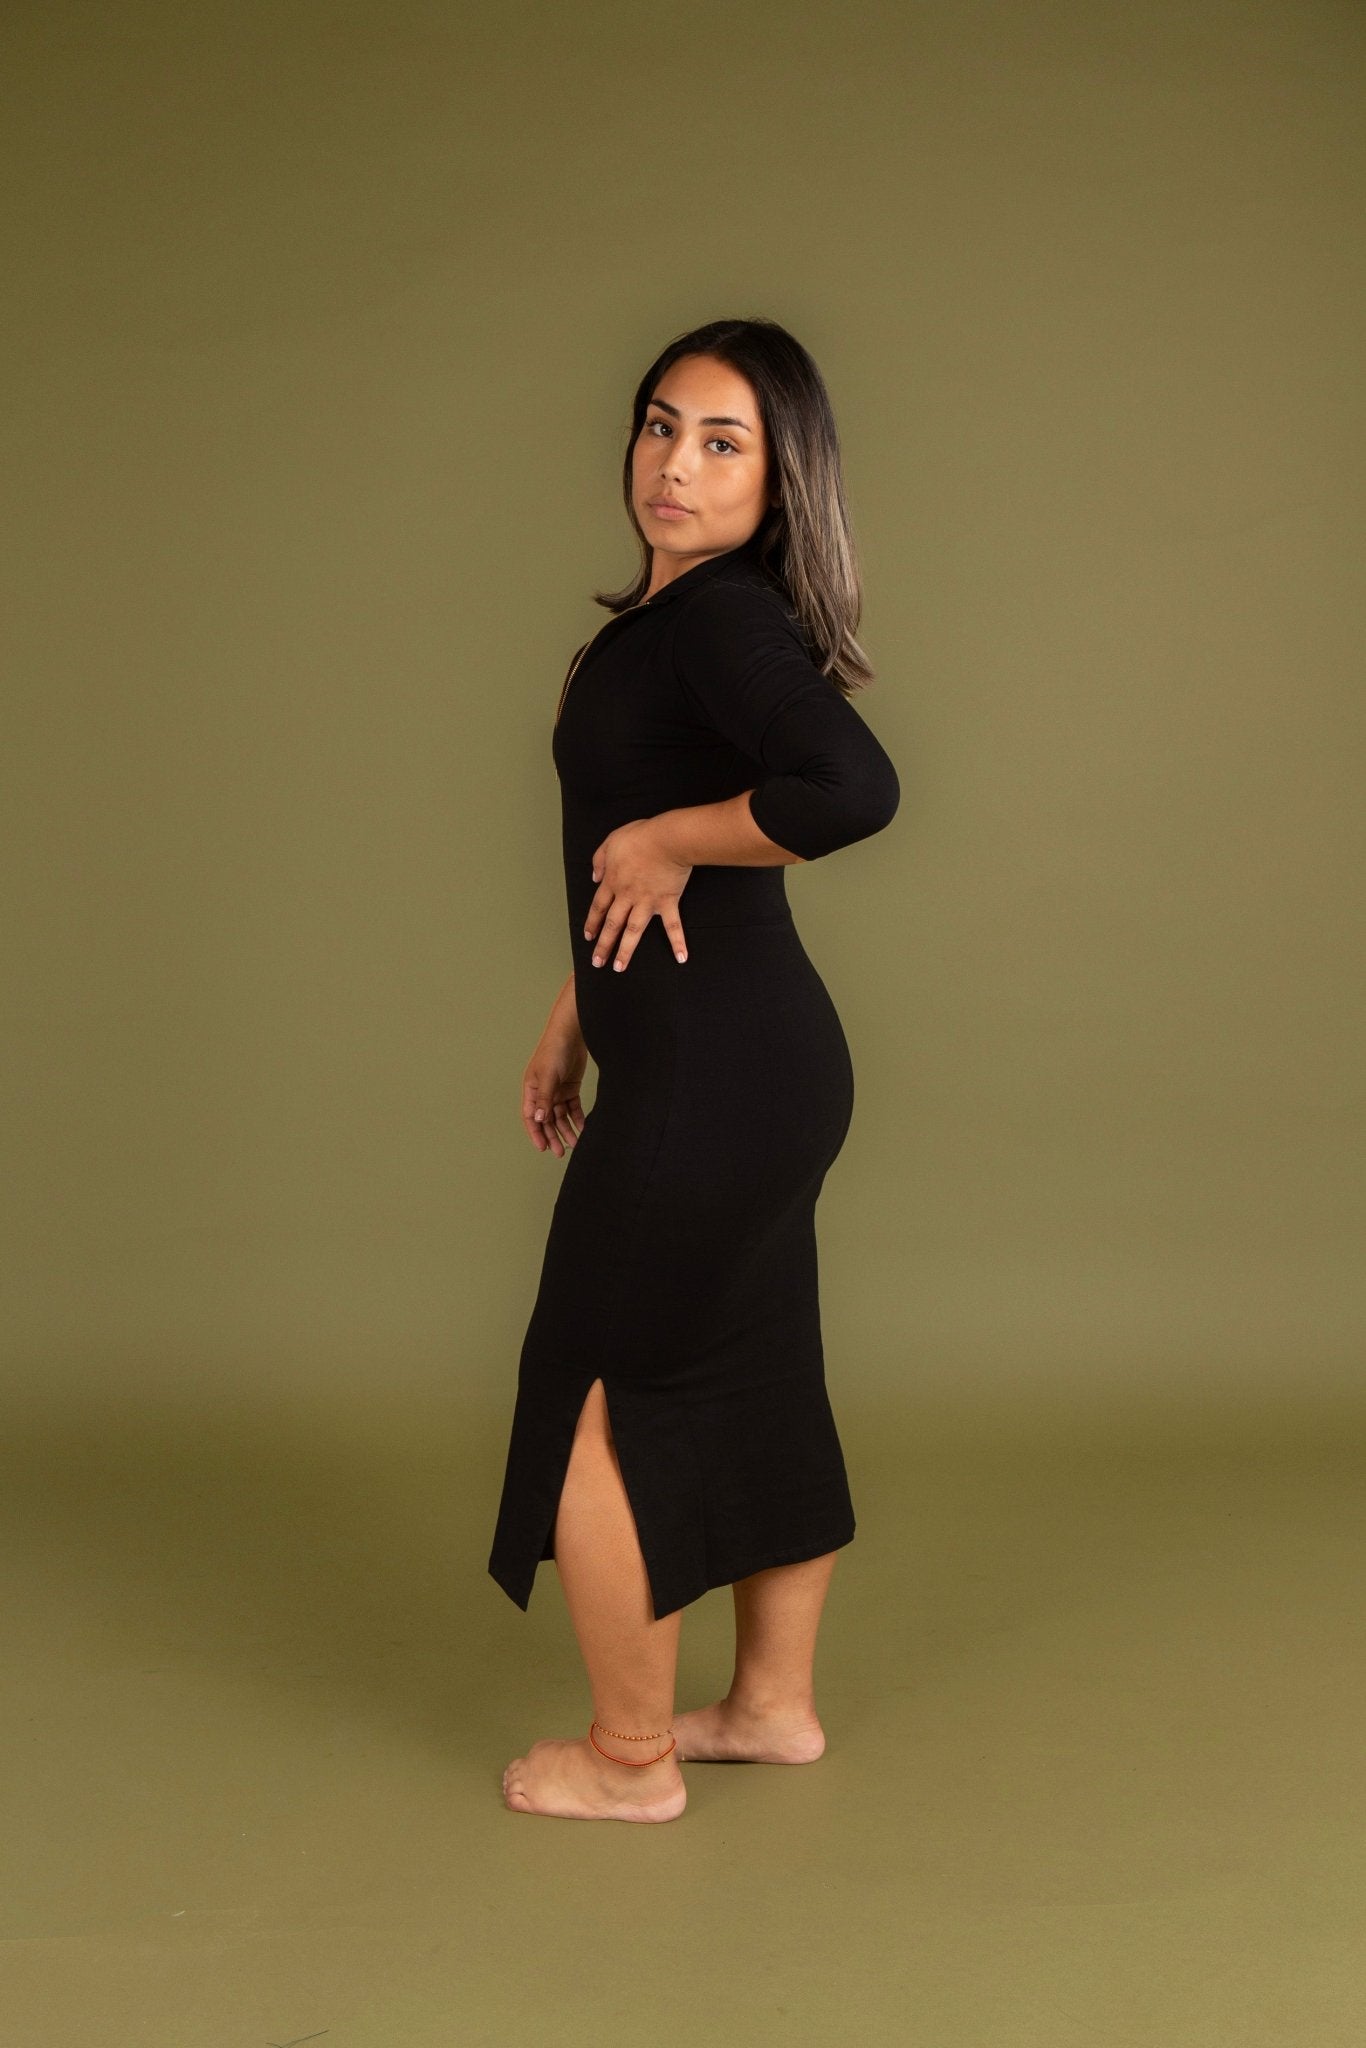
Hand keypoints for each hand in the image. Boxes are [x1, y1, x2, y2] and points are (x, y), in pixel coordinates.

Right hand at [522, 1032, 588, 1156]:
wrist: (572, 1033)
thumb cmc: (554, 1050)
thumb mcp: (548, 1076)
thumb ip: (544, 1098)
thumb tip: (539, 1120)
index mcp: (531, 1090)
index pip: (531, 1117)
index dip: (536, 1133)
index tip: (543, 1148)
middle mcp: (543, 1093)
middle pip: (547, 1120)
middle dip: (553, 1136)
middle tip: (561, 1152)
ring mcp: (557, 1091)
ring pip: (561, 1117)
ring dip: (566, 1130)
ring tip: (575, 1144)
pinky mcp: (571, 1088)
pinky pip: (573, 1108)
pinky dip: (578, 1119)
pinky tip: (583, 1129)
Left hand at [585, 818, 692, 973]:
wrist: (667, 839)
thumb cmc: (641, 836)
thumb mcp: (611, 841)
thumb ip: (599, 859)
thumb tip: (594, 876)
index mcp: (613, 881)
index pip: (598, 907)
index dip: (592, 922)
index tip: (588, 937)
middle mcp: (627, 896)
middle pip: (612, 924)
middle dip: (603, 945)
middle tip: (597, 962)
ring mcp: (647, 902)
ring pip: (633, 931)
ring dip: (625, 951)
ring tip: (619, 967)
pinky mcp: (667, 902)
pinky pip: (673, 926)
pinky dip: (678, 942)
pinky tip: (681, 958)